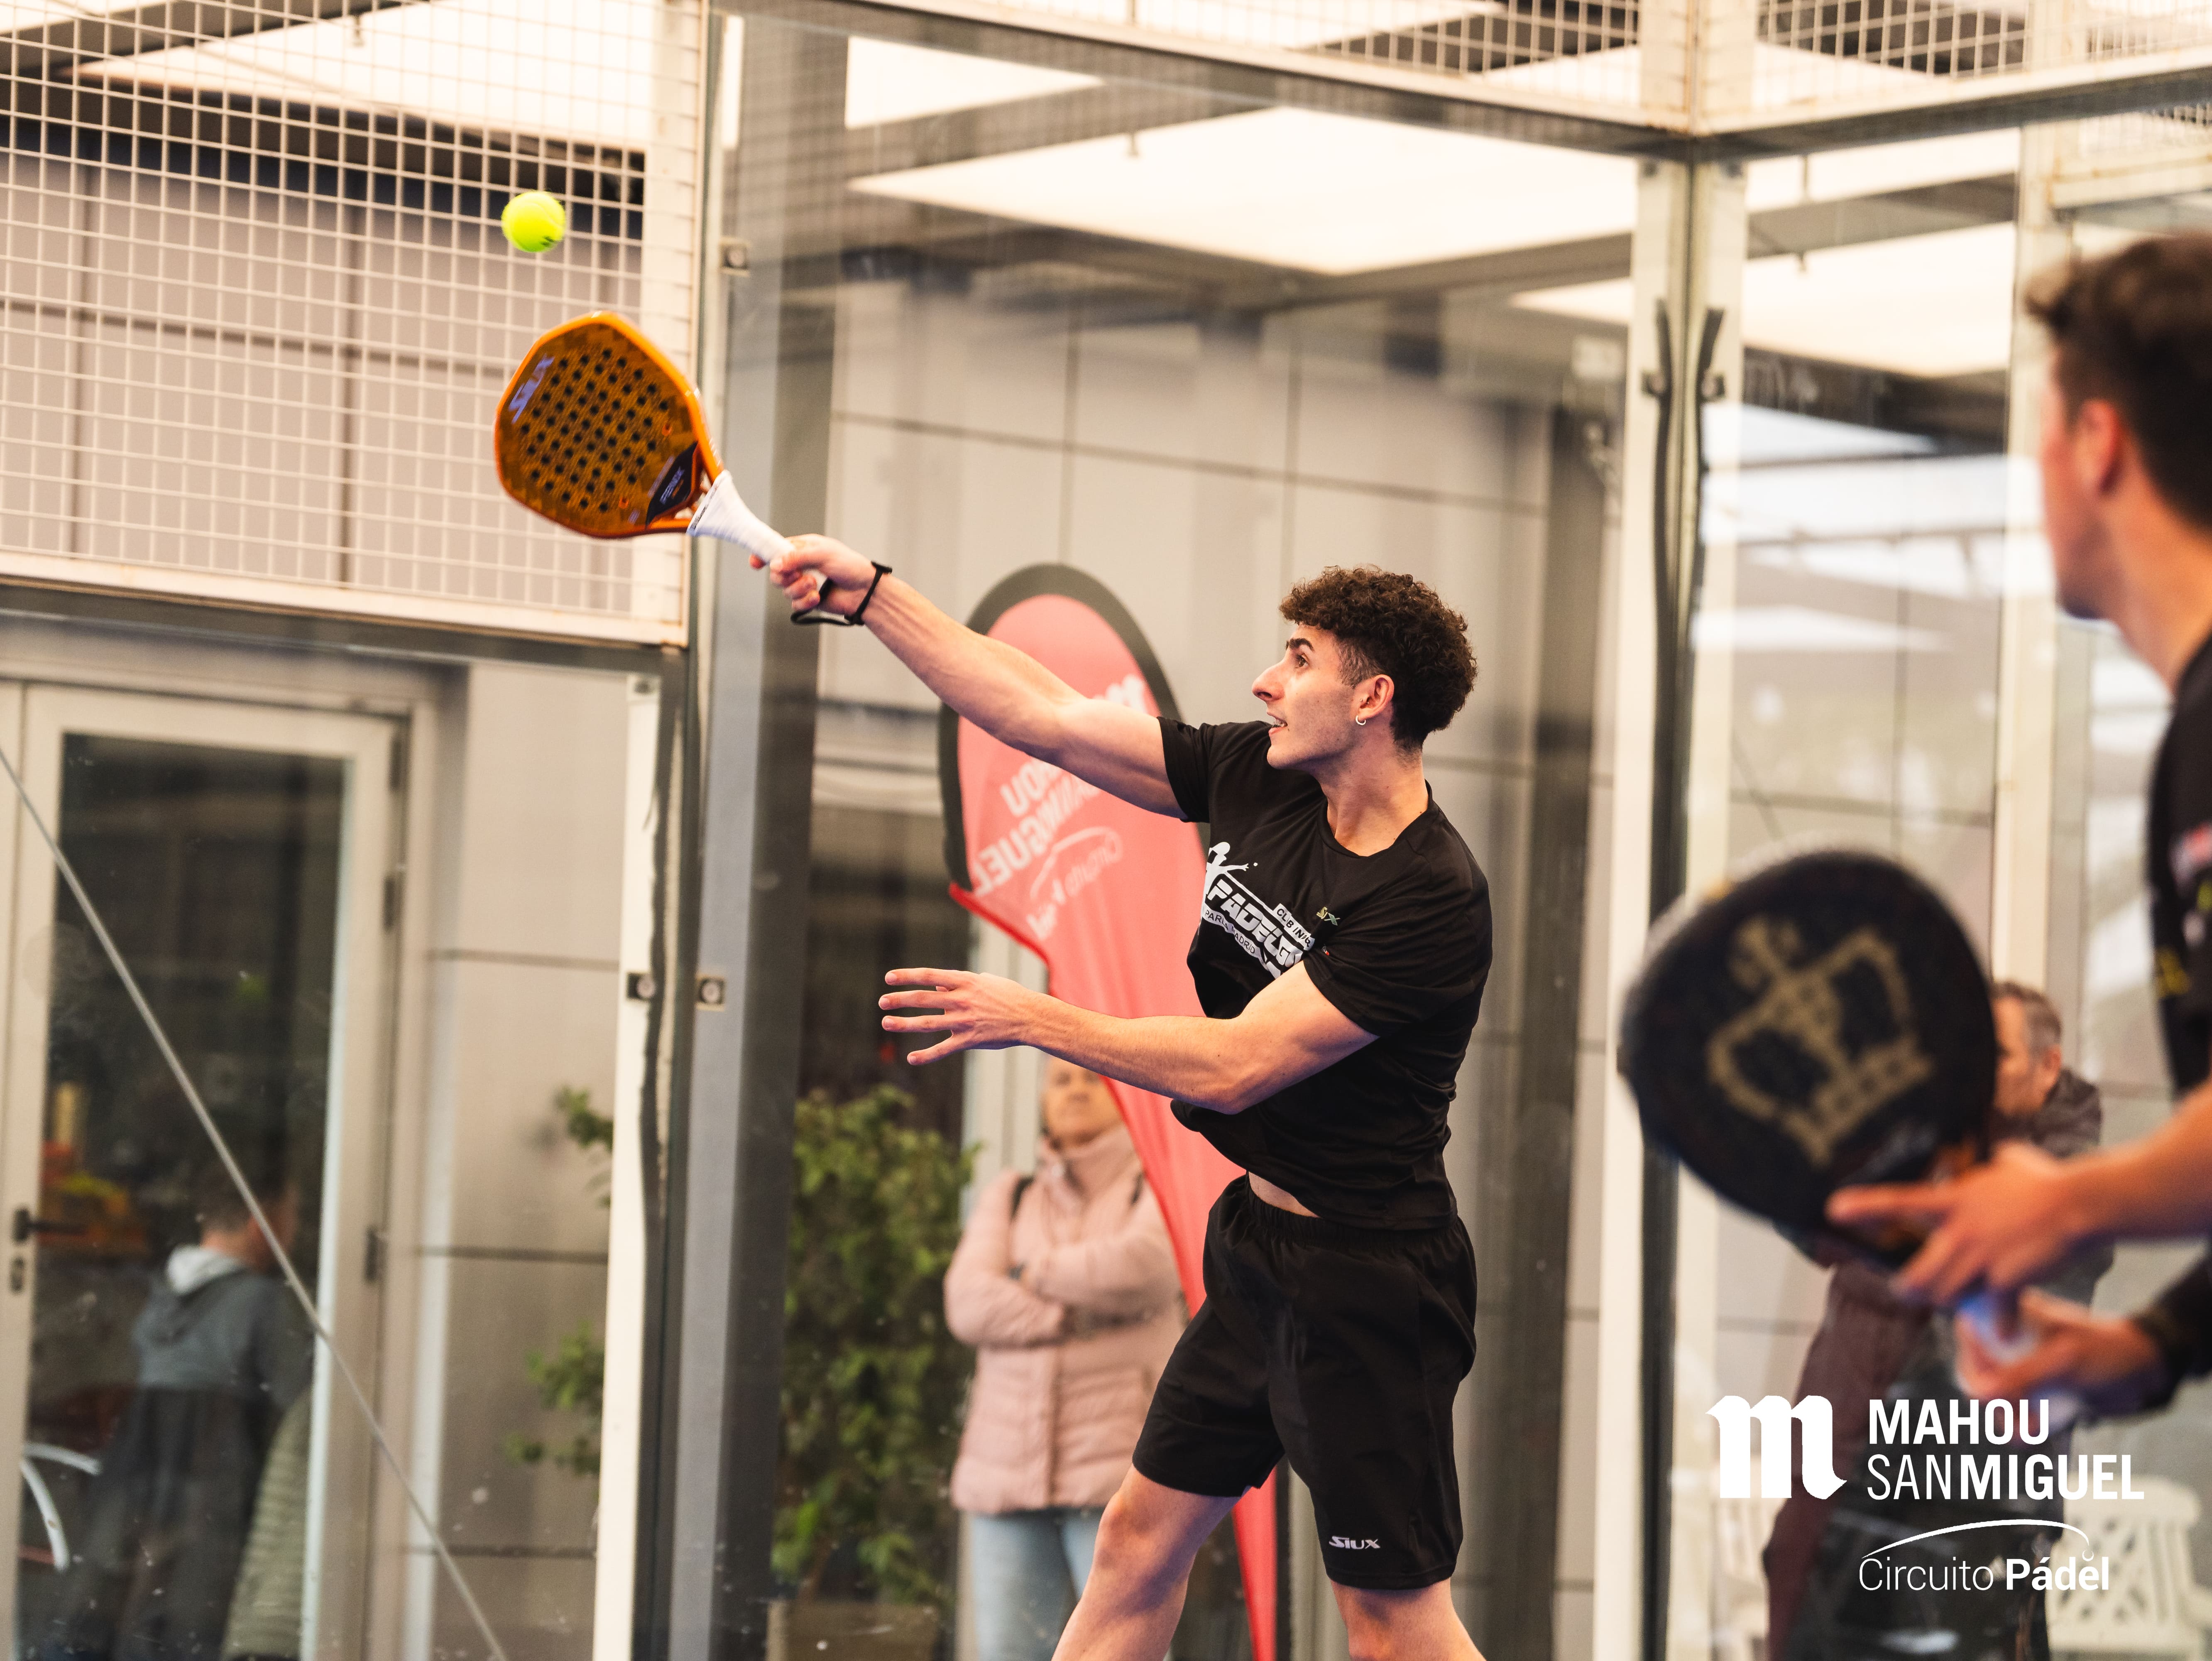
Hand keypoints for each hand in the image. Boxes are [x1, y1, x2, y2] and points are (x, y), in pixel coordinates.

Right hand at [761, 533, 876, 619]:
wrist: (864, 591)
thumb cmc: (849, 566)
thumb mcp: (823, 554)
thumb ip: (797, 557)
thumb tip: (774, 564)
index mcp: (802, 549)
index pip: (776, 550)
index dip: (763, 556)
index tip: (755, 563)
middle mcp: (800, 566)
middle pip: (776, 573)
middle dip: (785, 576)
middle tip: (800, 576)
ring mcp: (803, 584)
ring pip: (784, 590)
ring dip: (798, 589)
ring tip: (815, 585)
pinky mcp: (808, 600)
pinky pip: (795, 604)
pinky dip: (805, 602)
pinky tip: (817, 598)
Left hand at [878, 967, 1041, 1063]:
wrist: (1030, 1017)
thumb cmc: (1009, 995)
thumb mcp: (985, 981)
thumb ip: (960, 981)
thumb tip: (937, 982)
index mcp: (965, 981)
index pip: (929, 975)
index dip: (907, 976)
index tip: (888, 978)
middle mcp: (961, 1000)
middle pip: (923, 998)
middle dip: (899, 1000)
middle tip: (882, 1002)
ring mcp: (964, 1021)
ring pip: (928, 1023)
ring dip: (904, 1023)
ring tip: (886, 1023)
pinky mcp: (970, 1040)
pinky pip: (943, 1049)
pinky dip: (926, 1055)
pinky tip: (911, 1058)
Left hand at [1826, 1142, 2086, 1302]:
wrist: (2078, 1204)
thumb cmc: (2045, 1180)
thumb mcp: (2007, 1163)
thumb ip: (1987, 1168)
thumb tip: (1988, 1158)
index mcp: (1955, 1202)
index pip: (1899, 1202)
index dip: (1865, 1206)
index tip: (1833, 1209)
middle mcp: (1961, 1233)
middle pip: (1917, 1274)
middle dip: (1907, 1288)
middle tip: (1905, 1290)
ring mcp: (1982, 1259)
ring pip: (1946, 1295)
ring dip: (1948, 1302)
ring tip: (1955, 1301)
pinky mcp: (2007, 1281)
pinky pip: (1992, 1311)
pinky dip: (1998, 1323)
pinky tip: (2005, 1331)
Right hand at [1955, 1289, 2169, 1416]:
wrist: (2145, 1374)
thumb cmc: (2108, 1353)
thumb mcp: (2063, 1361)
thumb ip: (2020, 1377)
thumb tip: (1979, 1394)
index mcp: (2012, 1314)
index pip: (1968, 1331)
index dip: (1972, 1359)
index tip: (1991, 1384)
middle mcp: (2009, 1337)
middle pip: (1973, 1369)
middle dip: (1990, 1399)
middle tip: (2013, 1416)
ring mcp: (2019, 1365)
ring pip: (1990, 1395)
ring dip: (2005, 1418)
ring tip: (2028, 1431)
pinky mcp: (2033, 1389)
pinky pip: (2011, 1410)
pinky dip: (2018, 1426)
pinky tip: (2032, 1432)